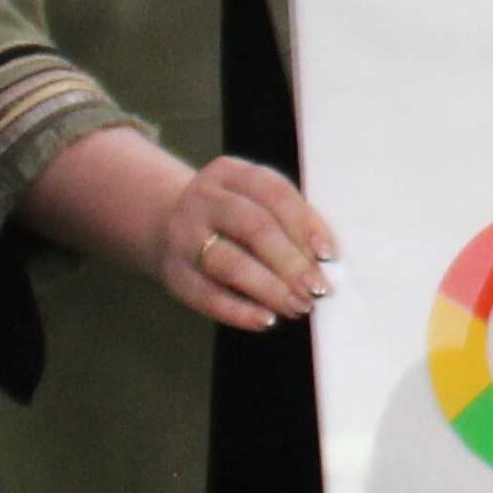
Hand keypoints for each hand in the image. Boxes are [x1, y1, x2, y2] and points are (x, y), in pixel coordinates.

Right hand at [149, 152, 336, 330]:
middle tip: (317, 288)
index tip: (327, 255)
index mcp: (229, 173)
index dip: (304, 224)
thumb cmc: (230, 217)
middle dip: (290, 261)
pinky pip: (207, 296)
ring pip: (229, 263)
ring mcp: (184, 236)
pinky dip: (240, 311)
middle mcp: (203, 200)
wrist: (165, 223)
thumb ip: (288, 222)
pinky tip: (266, 320)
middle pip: (253, 227)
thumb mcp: (252, 199)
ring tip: (298, 306)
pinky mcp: (174, 273)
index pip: (273, 192)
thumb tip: (325, 262)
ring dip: (269, 288)